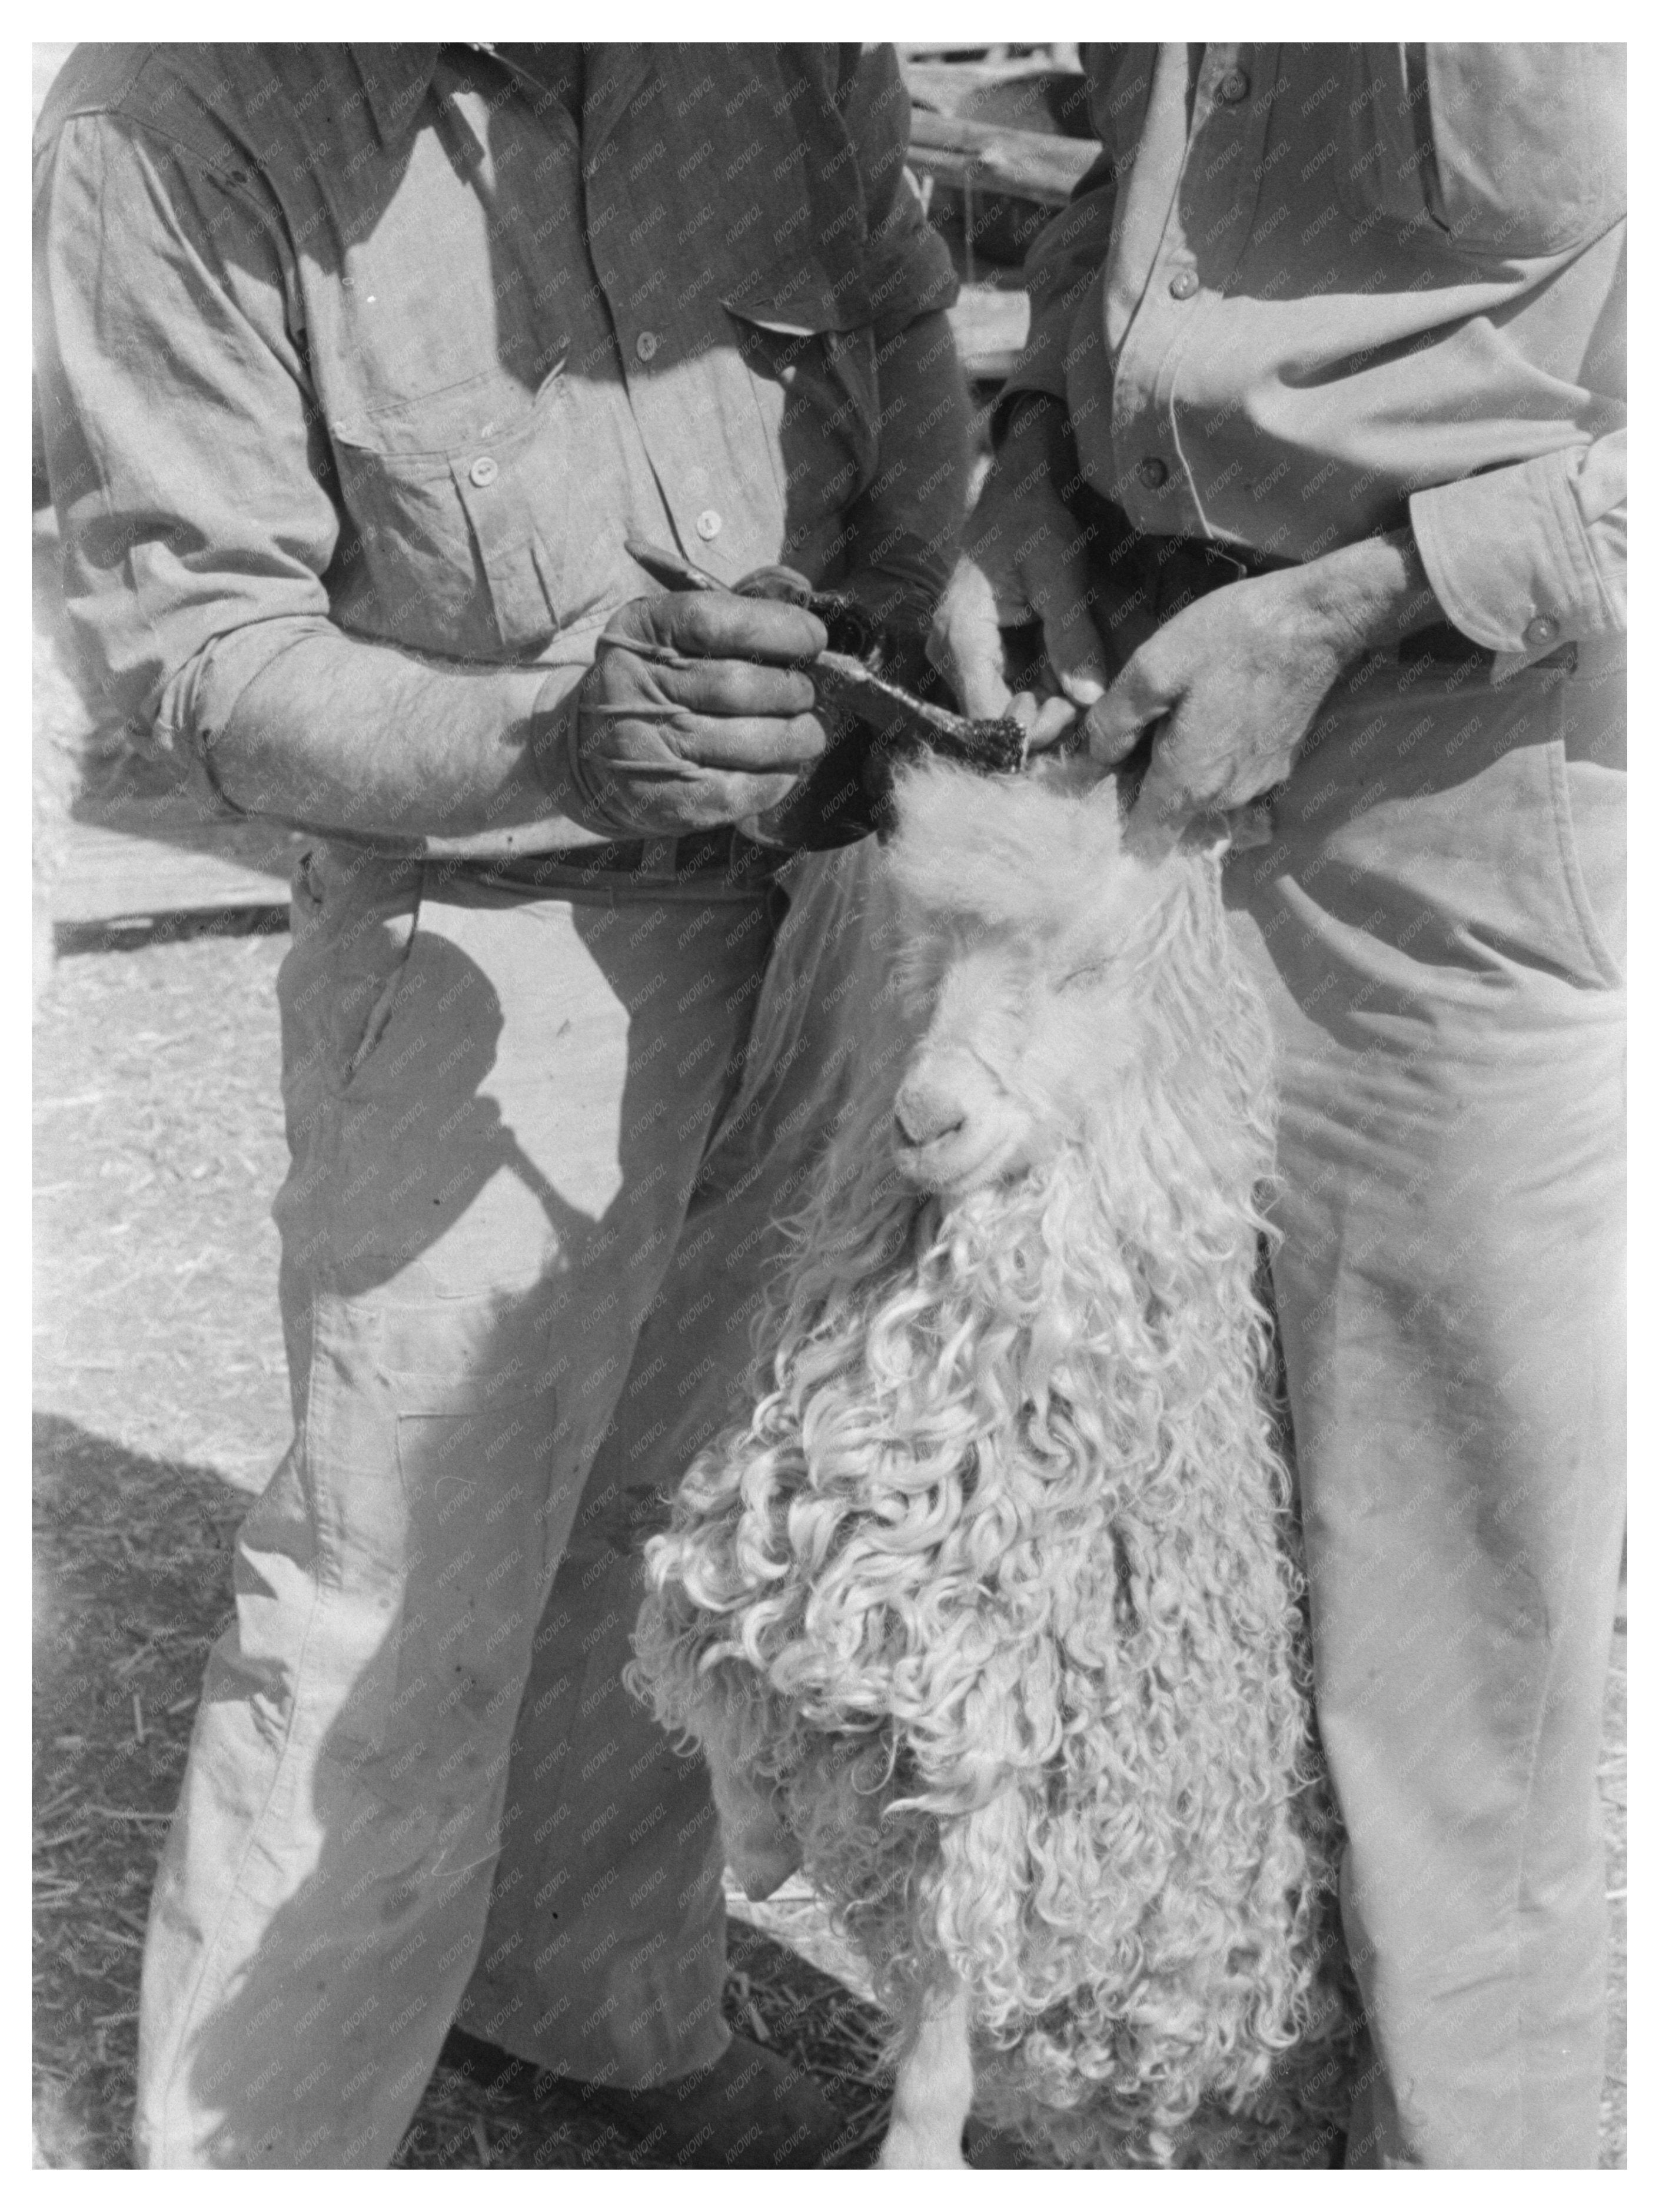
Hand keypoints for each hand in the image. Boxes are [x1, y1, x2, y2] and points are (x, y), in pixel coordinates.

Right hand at [555, 591, 828, 836]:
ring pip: (748, 741)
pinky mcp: (665, 798)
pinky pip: (741, 789)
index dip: (778, 628)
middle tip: (805, 694)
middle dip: (792, 690)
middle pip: (738, 685)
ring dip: (796, 737)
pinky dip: (777, 778)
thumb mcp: (673, 634)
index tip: (813, 639)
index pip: (715, 622)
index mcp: (641, 632)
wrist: (591, 752)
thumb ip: (732, 621)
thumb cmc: (658, 683)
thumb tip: (810, 630)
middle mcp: (637, 687)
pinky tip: (783, 766)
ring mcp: (647, 746)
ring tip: (807, 732)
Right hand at [927, 395, 1112, 748]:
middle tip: (1083, 704)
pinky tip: (1061, 682)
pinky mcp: (968, 654)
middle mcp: (946, 651)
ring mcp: (953, 655)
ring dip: (1038, 710)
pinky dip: (1032, 693)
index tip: (1074, 716)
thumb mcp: (1061, 572)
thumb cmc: (1033, 520)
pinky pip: (998, 690)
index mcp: (961, 633)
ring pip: (995, 709)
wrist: (1012, 490)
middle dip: (1040, 722)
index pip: (986, 713)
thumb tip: (1089, 698)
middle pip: (989, 718)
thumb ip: (1073, 636)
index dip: (1031, 729)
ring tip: (1076, 692)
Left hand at [1089, 531, 1435, 853]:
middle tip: (1141, 731)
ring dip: (1182, 770)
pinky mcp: (1278, 767)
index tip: (1108, 779)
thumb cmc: (1232, 637)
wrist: (1315, 621)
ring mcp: (1257, 786)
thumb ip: (1116, 720)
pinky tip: (1212, 717)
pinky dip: (1214, 759)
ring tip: (1178, 717)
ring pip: (1200, 796)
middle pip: (1169, 813)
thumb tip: (1095, 756)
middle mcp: (1225, 799)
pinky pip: (1230, 779)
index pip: (1142, 835)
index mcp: (1189, 782)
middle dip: (1148, 783)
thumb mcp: (1155, 666)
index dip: (1119, 812)